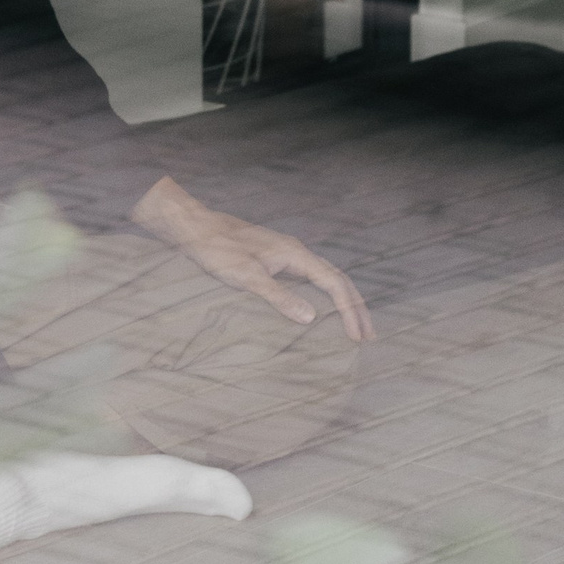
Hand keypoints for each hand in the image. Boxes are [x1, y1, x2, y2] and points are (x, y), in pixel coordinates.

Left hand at [131, 176, 374, 341]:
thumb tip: (310, 317)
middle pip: (337, 280)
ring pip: (325, 278)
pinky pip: (310, 279)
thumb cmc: (217, 250)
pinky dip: (323, 296)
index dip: (350, 310)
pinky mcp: (274, 260)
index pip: (334, 283)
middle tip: (368, 336)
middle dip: (355, 307)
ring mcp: (286, 255)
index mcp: (295, 254)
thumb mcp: (246, 276)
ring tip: (353, 326)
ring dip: (342, 302)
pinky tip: (319, 310)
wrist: (195, 228)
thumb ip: (278, 296)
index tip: (358, 336)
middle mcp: (296, 252)